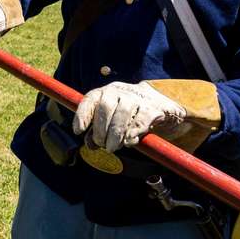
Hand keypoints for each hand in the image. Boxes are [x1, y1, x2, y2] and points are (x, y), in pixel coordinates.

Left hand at [71, 81, 186, 153]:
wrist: (161, 107)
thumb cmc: (130, 114)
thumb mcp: (112, 119)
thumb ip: (98, 130)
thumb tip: (90, 144)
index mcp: (107, 92)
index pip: (90, 99)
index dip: (82, 115)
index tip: (78, 131)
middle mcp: (121, 91)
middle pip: (105, 107)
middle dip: (100, 129)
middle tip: (102, 144)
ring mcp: (138, 97)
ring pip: (123, 113)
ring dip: (115, 133)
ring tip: (113, 147)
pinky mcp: (153, 108)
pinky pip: (141, 120)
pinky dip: (132, 132)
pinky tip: (129, 142)